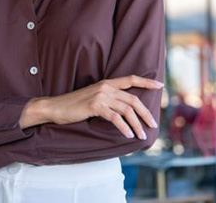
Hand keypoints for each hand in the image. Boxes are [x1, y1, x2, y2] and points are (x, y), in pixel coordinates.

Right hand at [23, 75, 161, 139]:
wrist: (55, 107)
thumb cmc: (74, 105)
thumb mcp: (93, 98)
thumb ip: (108, 99)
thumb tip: (124, 111)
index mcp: (107, 83)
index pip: (131, 79)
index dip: (146, 82)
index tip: (160, 86)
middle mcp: (106, 87)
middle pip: (133, 99)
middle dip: (146, 113)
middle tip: (153, 124)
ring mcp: (100, 96)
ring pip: (126, 110)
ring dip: (137, 124)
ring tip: (141, 135)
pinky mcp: (95, 106)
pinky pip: (115, 118)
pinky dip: (124, 127)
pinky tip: (128, 135)